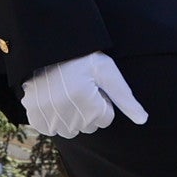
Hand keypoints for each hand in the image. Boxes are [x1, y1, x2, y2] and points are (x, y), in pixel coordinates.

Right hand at [19, 51, 147, 140]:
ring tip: (68, 94)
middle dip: (89, 111)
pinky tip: (55, 103)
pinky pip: (48, 130)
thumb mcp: (107, 72)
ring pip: (69, 130)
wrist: (49, 46)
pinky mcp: (33, 112)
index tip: (94, 86)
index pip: (105, 119)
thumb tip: (143, 120)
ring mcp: (47, 112)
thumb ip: (125, 98)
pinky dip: (53, 120)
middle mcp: (65, 109)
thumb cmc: (82, 57)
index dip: (102, 101)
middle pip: (88, 127)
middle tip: (81, 89)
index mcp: (85, 99)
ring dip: (72, 117)